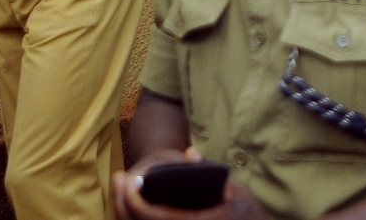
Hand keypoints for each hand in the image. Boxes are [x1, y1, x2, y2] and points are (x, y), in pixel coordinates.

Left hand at [114, 148, 268, 219]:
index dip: (136, 202)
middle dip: (122, 204)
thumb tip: (190, 153)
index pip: (156, 217)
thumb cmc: (247, 212)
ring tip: (121, 187)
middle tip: (119, 179)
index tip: (129, 183)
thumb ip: (211, 173)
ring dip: (124, 211)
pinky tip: (131, 201)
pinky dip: (136, 217)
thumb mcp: (235, 190)